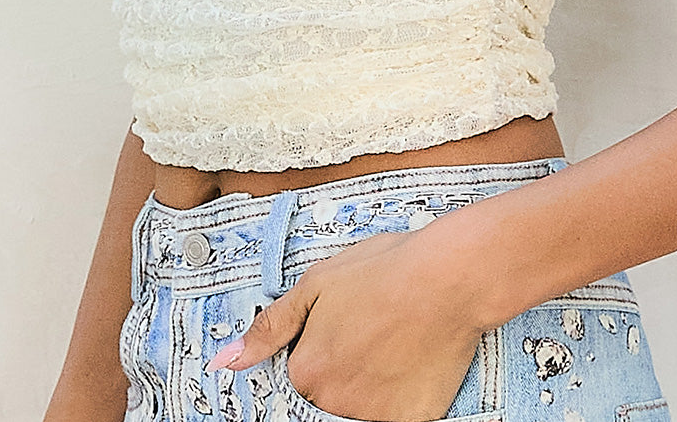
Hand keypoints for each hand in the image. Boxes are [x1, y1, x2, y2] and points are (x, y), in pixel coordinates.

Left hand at [206, 229, 484, 421]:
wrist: (451, 276)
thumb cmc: (386, 270)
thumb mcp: (318, 283)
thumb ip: (270, 327)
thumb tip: (225, 362)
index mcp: (306, 371)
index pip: (301, 375)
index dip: (323, 347)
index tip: (346, 332)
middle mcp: (334, 402)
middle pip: (329, 395)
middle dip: (347, 367)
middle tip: (374, 333)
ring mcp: (373, 416)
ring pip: (361, 406)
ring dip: (374, 382)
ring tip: (397, 341)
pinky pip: (396, 415)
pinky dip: (403, 394)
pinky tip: (414, 359)